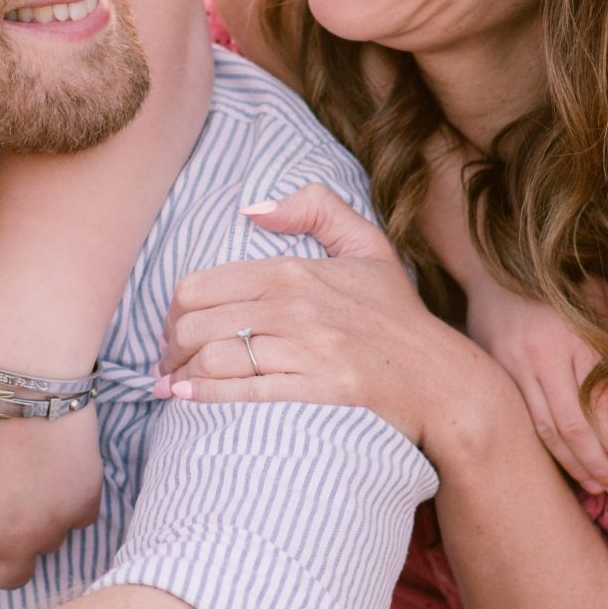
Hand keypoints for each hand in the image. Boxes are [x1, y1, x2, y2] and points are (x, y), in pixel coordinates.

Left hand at [0, 367, 102, 588]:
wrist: (17, 367)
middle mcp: (14, 541)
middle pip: (9, 577)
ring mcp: (55, 522)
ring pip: (44, 548)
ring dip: (33, 529)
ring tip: (21, 482)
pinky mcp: (87, 498)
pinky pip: (78, 520)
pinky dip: (65, 505)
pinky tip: (49, 471)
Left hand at [156, 184, 507, 455]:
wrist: (442, 379)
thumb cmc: (399, 318)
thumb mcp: (368, 246)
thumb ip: (317, 208)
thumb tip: (252, 209)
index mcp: (294, 272)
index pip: (201, 286)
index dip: (172, 312)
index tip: (171, 331)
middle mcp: (295, 307)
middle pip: (196, 323)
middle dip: (168, 348)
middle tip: (165, 364)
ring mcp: (307, 350)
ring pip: (214, 356)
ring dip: (179, 375)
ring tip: (170, 387)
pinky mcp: (318, 390)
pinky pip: (244, 389)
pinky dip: (204, 395)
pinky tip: (186, 400)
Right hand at [460, 274, 607, 496]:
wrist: (490, 271)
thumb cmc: (555, 286)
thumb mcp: (598, 299)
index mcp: (574, 336)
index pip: (601, 399)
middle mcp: (543, 356)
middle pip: (572, 424)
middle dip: (596, 462)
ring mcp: (514, 368)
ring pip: (545, 430)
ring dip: (571, 464)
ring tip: (595, 486)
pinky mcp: (495, 377)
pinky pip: (523, 423)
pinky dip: (545, 450)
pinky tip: (563, 467)